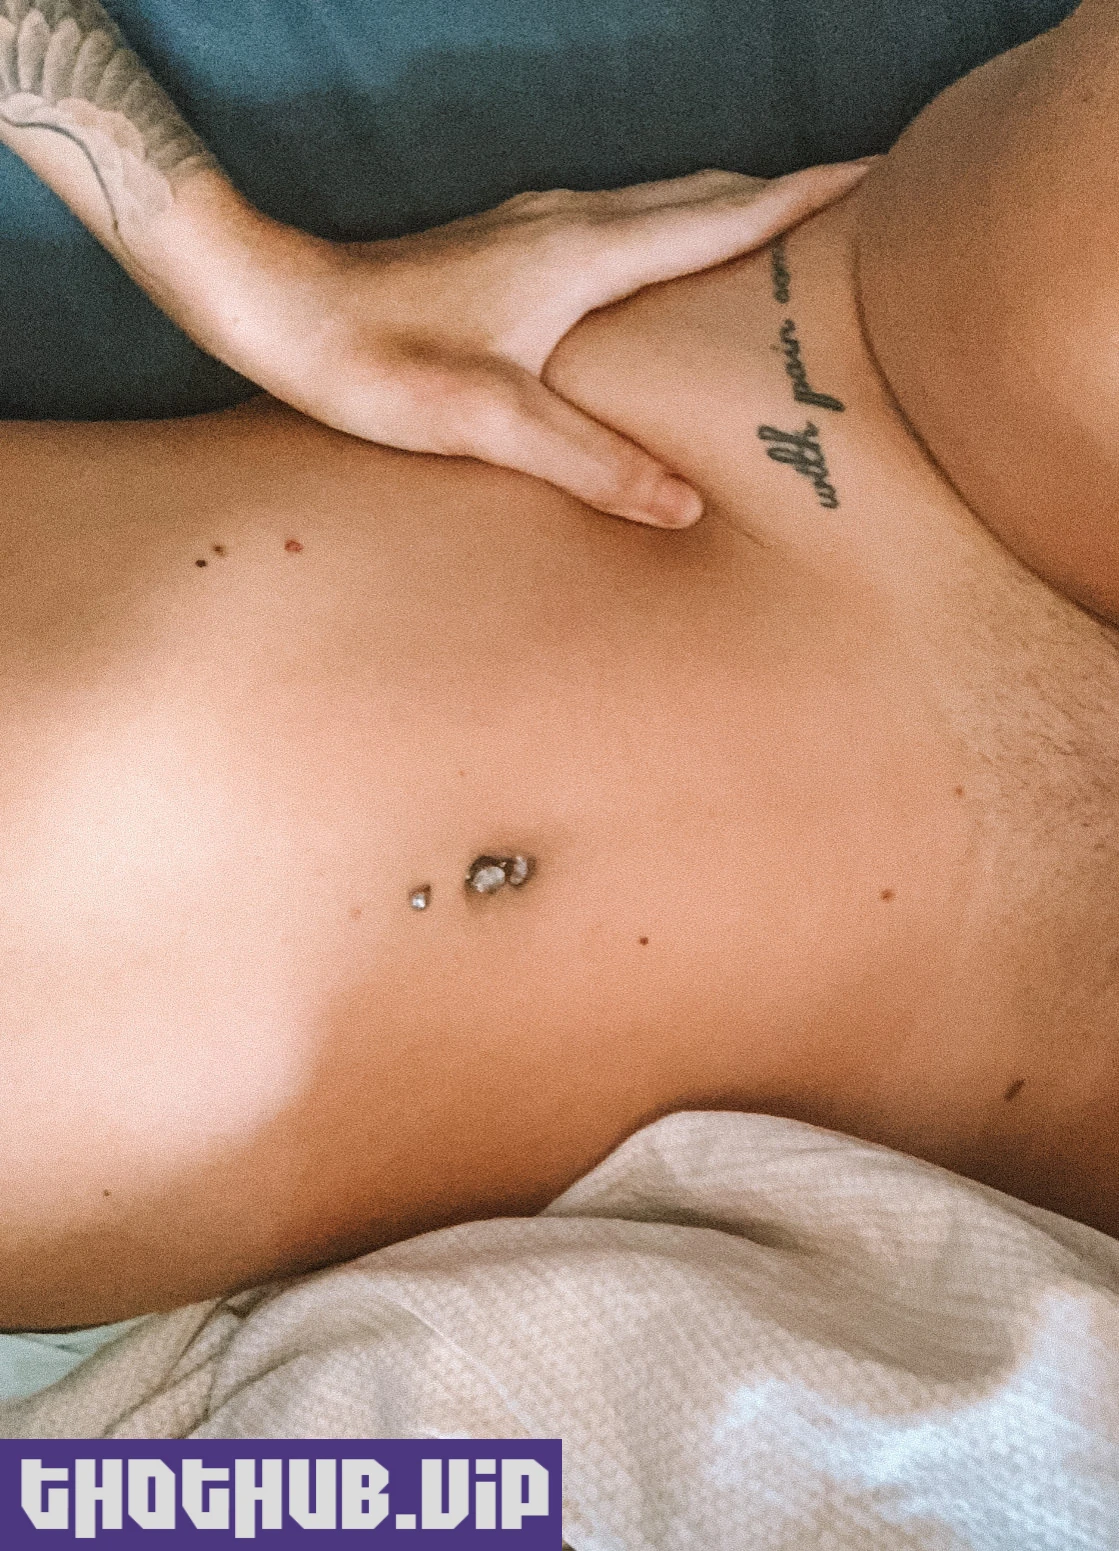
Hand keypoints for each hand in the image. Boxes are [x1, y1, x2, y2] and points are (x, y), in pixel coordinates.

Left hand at [207, 162, 875, 525]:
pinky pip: (622, 227)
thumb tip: (684, 505)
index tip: (878, 180)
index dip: (804, 199)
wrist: (283, 309)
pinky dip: (673, 235)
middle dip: (784, 198)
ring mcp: (538, 227)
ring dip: (729, 213)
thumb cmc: (378, 361)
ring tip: (781, 241)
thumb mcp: (492, 420)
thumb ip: (593, 461)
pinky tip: (667, 273)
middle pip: (705, 197)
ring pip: (662, 207)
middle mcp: (571, 223)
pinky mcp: (510, 248)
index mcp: (585, 253)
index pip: (723, 214)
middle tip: (853, 212)